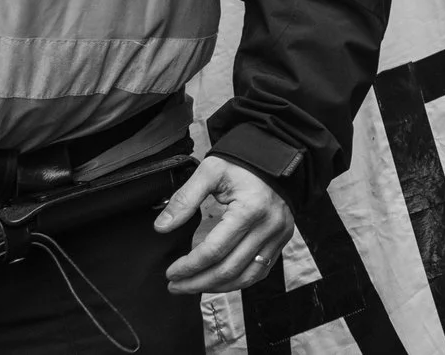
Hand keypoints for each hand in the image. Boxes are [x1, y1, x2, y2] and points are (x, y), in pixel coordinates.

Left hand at [156, 156, 292, 295]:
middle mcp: (268, 227)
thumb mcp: (210, 172)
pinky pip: (259, 271)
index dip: (189, 266)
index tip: (171, 272)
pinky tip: (218, 280)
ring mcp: (278, 235)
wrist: (274, 157)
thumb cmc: (242, 163)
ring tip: (193, 286)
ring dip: (216, 287)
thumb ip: (185, 199)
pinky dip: (237, 281)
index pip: (214, 251)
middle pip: (229, 270)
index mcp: (250, 209)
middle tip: (176, 286)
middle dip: (198, 283)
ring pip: (245, 277)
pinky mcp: (281, 240)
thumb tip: (162, 227)